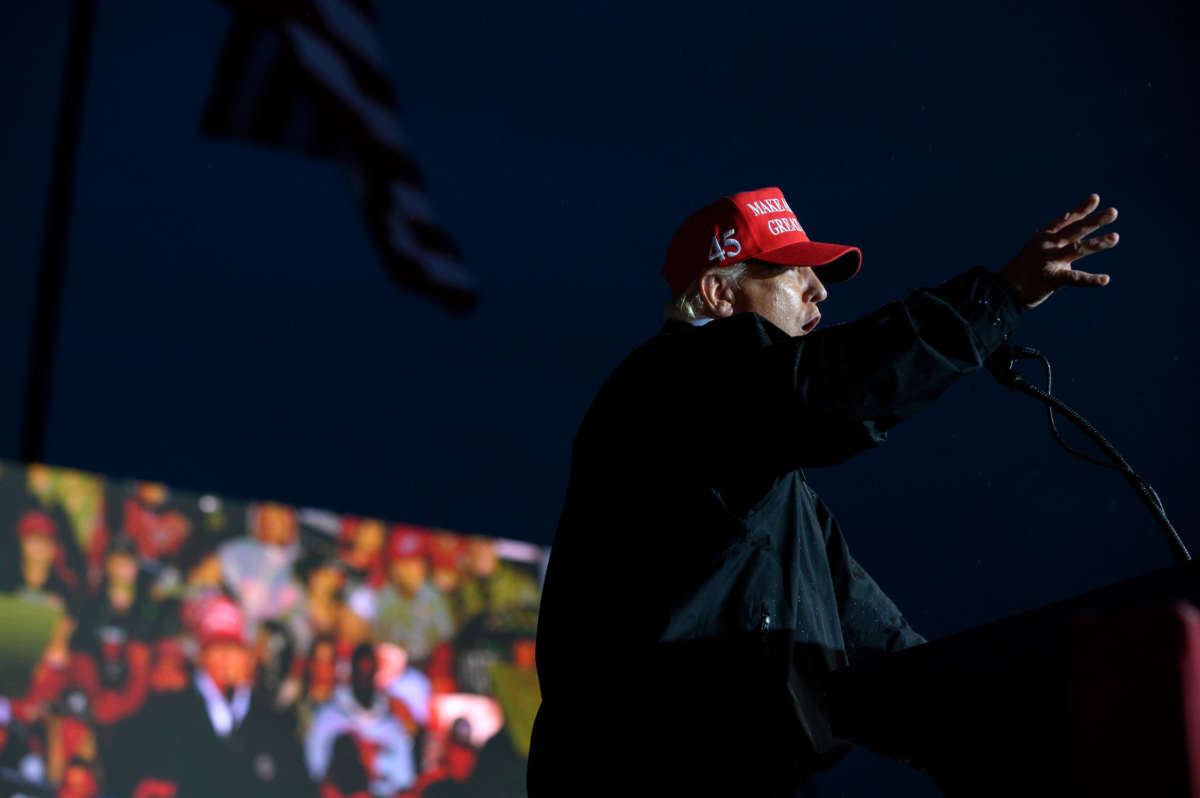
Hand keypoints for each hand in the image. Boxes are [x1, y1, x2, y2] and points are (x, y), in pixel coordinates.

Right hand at [998, 193, 1117, 308]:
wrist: (1004, 290)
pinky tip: (1105, 279)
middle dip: (1095, 221)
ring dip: (1097, 243)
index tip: (1096, 198)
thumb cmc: (1023, 271)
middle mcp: (1047, 245)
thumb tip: (1079, 248)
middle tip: (1113, 212)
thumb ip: (1060, 247)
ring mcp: (1049, 260)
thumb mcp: (1038, 251)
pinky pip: (1075, 279)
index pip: (1066, 219)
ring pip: (1077, 249)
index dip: (1081, 209)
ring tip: (1115, 238)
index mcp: (1044, 237)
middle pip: (1075, 230)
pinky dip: (1091, 280)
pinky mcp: (1051, 278)